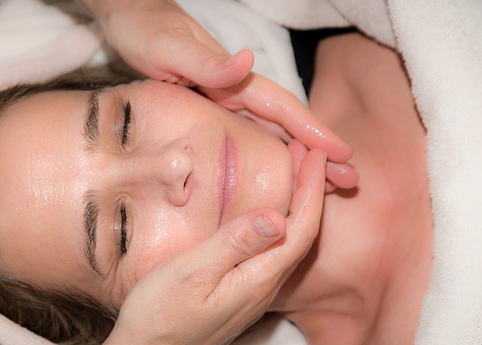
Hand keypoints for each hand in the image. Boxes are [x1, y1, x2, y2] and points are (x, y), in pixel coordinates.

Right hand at [42, 150, 326, 344]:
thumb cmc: (161, 317)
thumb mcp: (194, 272)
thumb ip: (235, 244)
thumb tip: (278, 217)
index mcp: (258, 279)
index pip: (301, 228)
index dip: (312, 188)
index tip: (316, 153)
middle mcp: (263, 287)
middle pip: (301, 234)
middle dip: (310, 191)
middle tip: (309, 153)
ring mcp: (251, 293)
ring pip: (287, 244)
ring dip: (296, 206)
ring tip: (294, 174)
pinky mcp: (238, 294)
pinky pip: (271, 253)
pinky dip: (277, 223)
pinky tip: (266, 214)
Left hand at [81, 0, 357, 191]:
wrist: (131, 20)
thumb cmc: (147, 31)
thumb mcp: (172, 49)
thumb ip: (207, 62)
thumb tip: (247, 62)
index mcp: (234, 80)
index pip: (281, 109)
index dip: (312, 132)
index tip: (342, 154)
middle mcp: (236, 92)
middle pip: (285, 126)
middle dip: (318, 153)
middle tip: (350, 181)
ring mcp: (226, 103)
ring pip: (271, 135)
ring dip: (299, 159)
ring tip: (326, 186)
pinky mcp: (210, 111)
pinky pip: (246, 138)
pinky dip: (267, 155)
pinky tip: (276, 173)